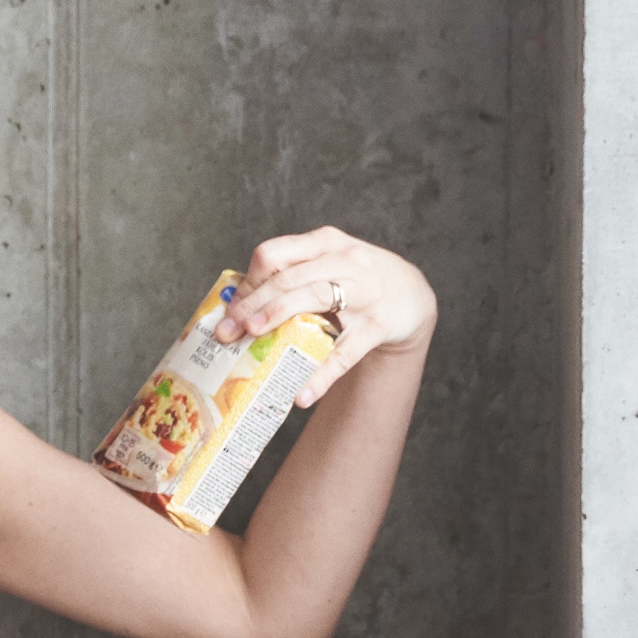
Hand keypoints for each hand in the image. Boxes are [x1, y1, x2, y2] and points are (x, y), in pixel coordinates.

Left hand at [219, 228, 435, 409]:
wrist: (411, 295)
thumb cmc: (357, 281)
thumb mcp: (328, 264)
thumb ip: (292, 276)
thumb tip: (237, 306)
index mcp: (325, 242)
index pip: (276, 254)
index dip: (248, 281)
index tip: (230, 308)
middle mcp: (346, 260)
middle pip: (289, 278)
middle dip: (253, 305)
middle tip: (226, 331)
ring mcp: (365, 291)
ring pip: (314, 298)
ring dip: (278, 317)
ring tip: (252, 336)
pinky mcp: (377, 325)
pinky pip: (345, 352)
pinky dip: (321, 374)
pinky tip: (301, 394)